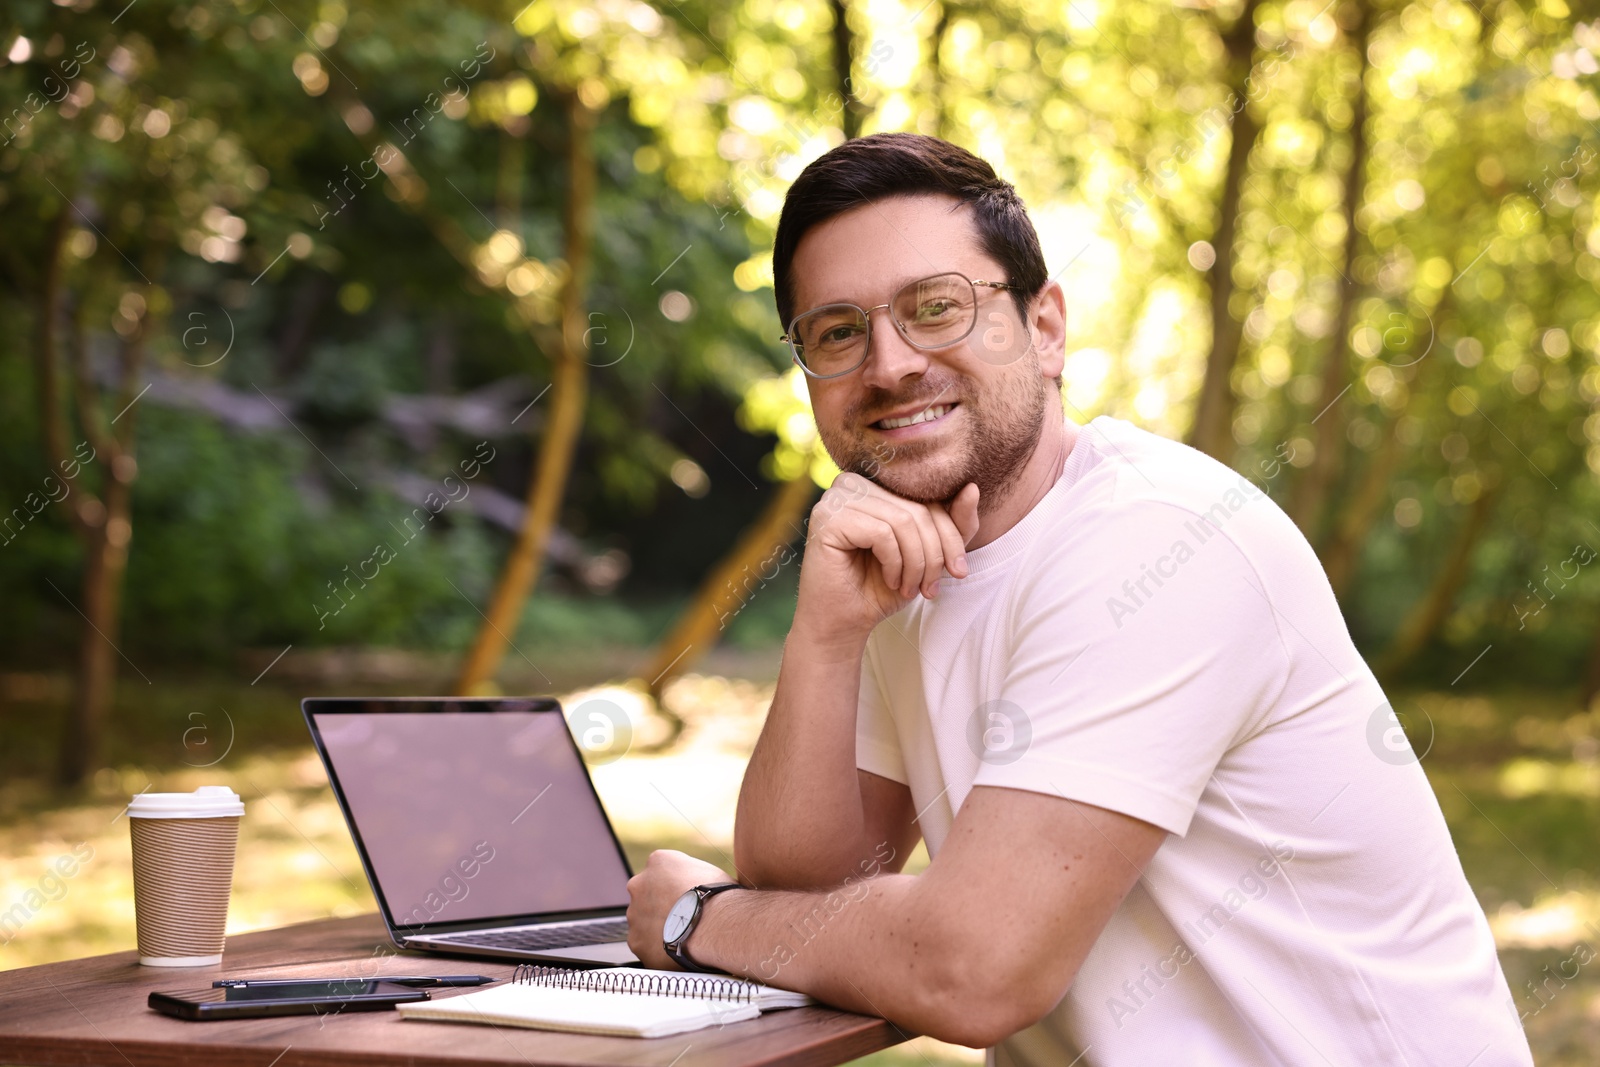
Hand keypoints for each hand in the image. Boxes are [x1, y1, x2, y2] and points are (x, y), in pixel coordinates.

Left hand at [625, 849, 735, 969]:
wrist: (714, 924)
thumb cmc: (717, 896)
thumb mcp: (706, 870)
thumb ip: (688, 874)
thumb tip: (693, 885)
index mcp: (658, 861)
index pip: (660, 872)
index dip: (674, 887)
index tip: (685, 898)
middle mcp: (638, 884)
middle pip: (647, 897)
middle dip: (661, 907)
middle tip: (683, 918)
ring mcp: (635, 915)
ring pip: (643, 922)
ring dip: (658, 928)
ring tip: (684, 936)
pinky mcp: (637, 942)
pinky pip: (646, 945)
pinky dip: (658, 949)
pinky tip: (678, 949)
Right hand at [795, 474, 980, 646]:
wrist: (844, 623)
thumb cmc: (881, 587)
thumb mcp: (927, 555)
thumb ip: (953, 523)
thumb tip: (973, 489)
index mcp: (876, 484)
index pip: (929, 499)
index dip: (952, 537)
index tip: (958, 571)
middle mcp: (854, 482)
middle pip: (918, 510)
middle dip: (934, 555)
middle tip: (930, 589)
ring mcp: (836, 497)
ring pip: (903, 521)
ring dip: (915, 564)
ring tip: (909, 588)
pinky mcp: (827, 517)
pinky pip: (882, 533)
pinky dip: (894, 563)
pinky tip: (889, 580)